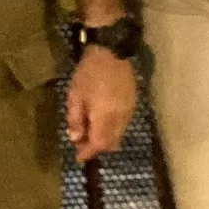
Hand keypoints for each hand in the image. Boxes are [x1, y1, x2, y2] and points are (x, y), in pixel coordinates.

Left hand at [65, 47, 139, 164]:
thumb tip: (75, 138)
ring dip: (105, 138)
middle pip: (111, 143)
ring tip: (90, 132)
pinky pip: (123, 124)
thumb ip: (75, 118)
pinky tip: (102, 121)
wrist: (112, 51)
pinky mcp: (133, 103)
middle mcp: (121, 118)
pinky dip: (113, 128)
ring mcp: (129, 110)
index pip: (99, 144)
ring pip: (119, 134)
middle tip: (82, 145)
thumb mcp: (75, 95)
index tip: (79, 158)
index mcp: (105, 117)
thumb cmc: (89, 73)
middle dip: (97, 148)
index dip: (88, 153)